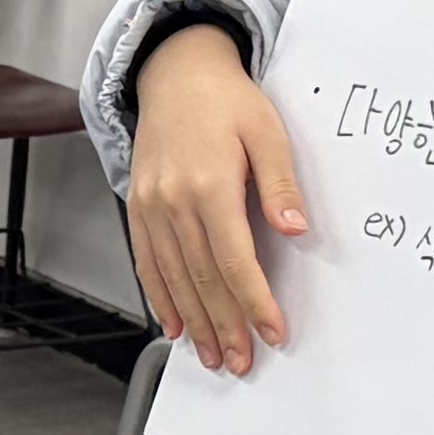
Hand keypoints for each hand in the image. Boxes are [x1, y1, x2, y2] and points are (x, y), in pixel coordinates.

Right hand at [123, 21, 304, 372]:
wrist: (176, 73)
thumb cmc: (226, 102)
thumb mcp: (268, 131)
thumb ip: (280, 183)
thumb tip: (296, 228)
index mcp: (209, 185)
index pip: (236, 260)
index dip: (255, 302)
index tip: (272, 332)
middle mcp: (173, 201)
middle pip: (203, 279)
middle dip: (225, 325)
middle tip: (241, 361)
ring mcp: (150, 207)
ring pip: (174, 278)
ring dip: (195, 322)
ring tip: (211, 355)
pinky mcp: (137, 208)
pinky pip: (147, 263)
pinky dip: (160, 298)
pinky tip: (174, 325)